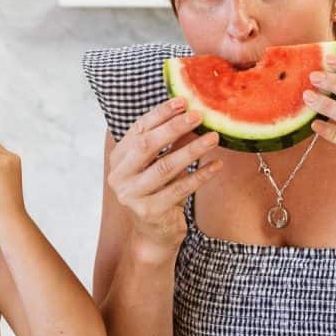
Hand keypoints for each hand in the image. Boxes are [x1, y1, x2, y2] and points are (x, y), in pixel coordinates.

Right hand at [107, 97, 221, 259]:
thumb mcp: (159, 165)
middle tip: (199, 116)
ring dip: (192, 150)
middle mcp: (119, 177)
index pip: (138, 130)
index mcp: (118, 159)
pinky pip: (180, 188)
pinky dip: (201, 175)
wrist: (153, 234)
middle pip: (148, 146)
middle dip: (174, 128)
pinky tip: (216, 164)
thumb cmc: (158, 193)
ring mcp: (132, 196)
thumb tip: (190, 113)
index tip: (183, 101)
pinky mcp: (149, 212)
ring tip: (213, 138)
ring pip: (166, 167)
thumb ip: (169, 143)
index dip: (160, 114)